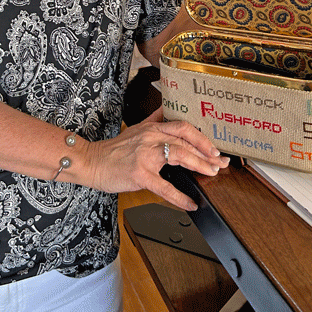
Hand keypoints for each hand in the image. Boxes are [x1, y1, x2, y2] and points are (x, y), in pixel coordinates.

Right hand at [86, 108, 229, 209]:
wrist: (91, 161)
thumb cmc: (113, 150)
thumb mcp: (136, 128)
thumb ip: (154, 119)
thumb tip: (167, 108)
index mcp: (151, 128)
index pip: (183, 127)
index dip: (201, 137)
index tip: (214, 149)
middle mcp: (149, 137)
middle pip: (185, 139)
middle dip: (206, 151)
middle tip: (220, 162)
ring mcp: (144, 155)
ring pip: (178, 154)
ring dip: (199, 164)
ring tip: (211, 173)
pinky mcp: (139, 174)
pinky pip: (164, 186)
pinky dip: (179, 196)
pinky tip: (190, 203)